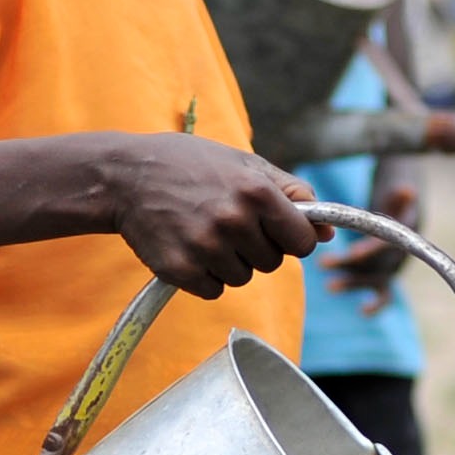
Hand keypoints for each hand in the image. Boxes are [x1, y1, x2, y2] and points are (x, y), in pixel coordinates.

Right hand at [99, 135, 317, 295]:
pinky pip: (213, 290)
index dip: (292, 238)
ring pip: (243, 278)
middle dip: (257, 248)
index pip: (302, 242)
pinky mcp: (179, 270)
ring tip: (204, 231)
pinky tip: (188, 246)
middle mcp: (233, 220)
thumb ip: (292, 194)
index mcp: (256, 192)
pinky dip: (204, 276)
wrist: (126, 177)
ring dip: (230, 262)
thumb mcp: (245, 165)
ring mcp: (205, 247)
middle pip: (272, 263)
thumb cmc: (192, 166)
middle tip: (227, 222)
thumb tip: (329, 231)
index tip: (277, 231)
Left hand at [323, 182, 418, 308]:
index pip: (385, 245)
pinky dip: (376, 305)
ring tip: (330, 286)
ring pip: (375, 280)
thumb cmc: (397, 203)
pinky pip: (383, 295)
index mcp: (402, 234)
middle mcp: (399, 254)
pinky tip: (363, 312)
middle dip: (352, 266)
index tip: (353, 253)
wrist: (407, 218)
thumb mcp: (397, 195)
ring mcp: (392, 268)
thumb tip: (408, 190)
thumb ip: (399, 196)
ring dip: (353, 283)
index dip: (370, 250)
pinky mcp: (385, 277)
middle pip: (377, 265)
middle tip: (325, 264)